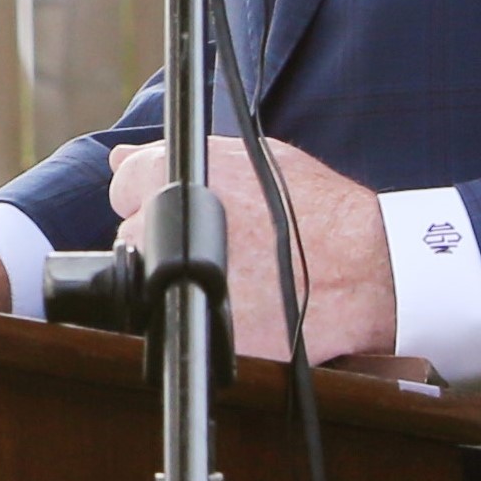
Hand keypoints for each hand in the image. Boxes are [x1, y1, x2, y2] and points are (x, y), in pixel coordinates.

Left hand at [111, 133, 396, 365]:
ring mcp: (170, 278)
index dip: (154, 197)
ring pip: (146, 281)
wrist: (363, 269)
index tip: (186, 210)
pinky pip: (168, 322)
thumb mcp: (248, 159)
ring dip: (175, 280)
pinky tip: (236, 302)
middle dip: (163, 240)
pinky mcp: (187, 324)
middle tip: (223, 244)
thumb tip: (117, 158)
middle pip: (132, 235)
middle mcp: (160, 225)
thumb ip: (173, 156)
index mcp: (169, 175)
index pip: (124, 186)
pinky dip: (193, 316)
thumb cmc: (313, 209)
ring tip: (236, 274)